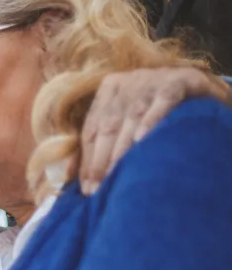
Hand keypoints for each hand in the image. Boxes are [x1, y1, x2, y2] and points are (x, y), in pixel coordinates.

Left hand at [79, 67, 230, 194]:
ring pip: (131, 117)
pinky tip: (142, 140)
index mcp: (109, 89)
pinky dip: (151, 120)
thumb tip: (68, 174)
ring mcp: (152, 79)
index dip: (87, 160)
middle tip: (97, 190)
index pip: (92, 129)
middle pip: (108, 126)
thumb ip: (98, 144)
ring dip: (122, 149)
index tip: (85, 188)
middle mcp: (127, 82)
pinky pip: (162, 102)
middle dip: (100, 160)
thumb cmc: (157, 112)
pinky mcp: (178, 80)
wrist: (202, 89)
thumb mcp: (126, 122)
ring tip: (115, 175)